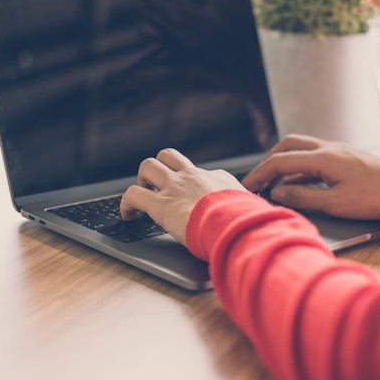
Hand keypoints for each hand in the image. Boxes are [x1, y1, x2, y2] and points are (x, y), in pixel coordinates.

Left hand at [120, 148, 246, 244]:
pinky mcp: (159, 204)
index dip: (191, 184)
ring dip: (142, 179)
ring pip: (147, 166)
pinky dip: (126, 204)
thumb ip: (245, 206)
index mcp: (216, 178)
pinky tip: (128, 215)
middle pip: (168, 156)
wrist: (235, 224)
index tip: (191, 198)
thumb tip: (253, 210)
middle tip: (159, 187)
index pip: (198, 172)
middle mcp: (193, 177)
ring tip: (144, 195)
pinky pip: (133, 195)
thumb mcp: (250, 207)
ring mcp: (174, 188)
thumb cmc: (246, 220)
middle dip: (160, 169)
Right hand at [241, 134, 379, 219]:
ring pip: (302, 150)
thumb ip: (302, 197)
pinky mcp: (346, 158)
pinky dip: (300, 170)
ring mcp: (338, 151)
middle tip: (258, 180)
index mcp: (323, 157)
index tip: (247, 187)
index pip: (281, 162)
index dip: (260, 174)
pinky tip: (298, 186)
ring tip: (274, 184)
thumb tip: (277, 193)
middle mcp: (328, 148)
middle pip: (288, 146)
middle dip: (269, 162)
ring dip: (285, 164)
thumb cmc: (375, 197)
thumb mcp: (335, 203)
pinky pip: (315, 158)